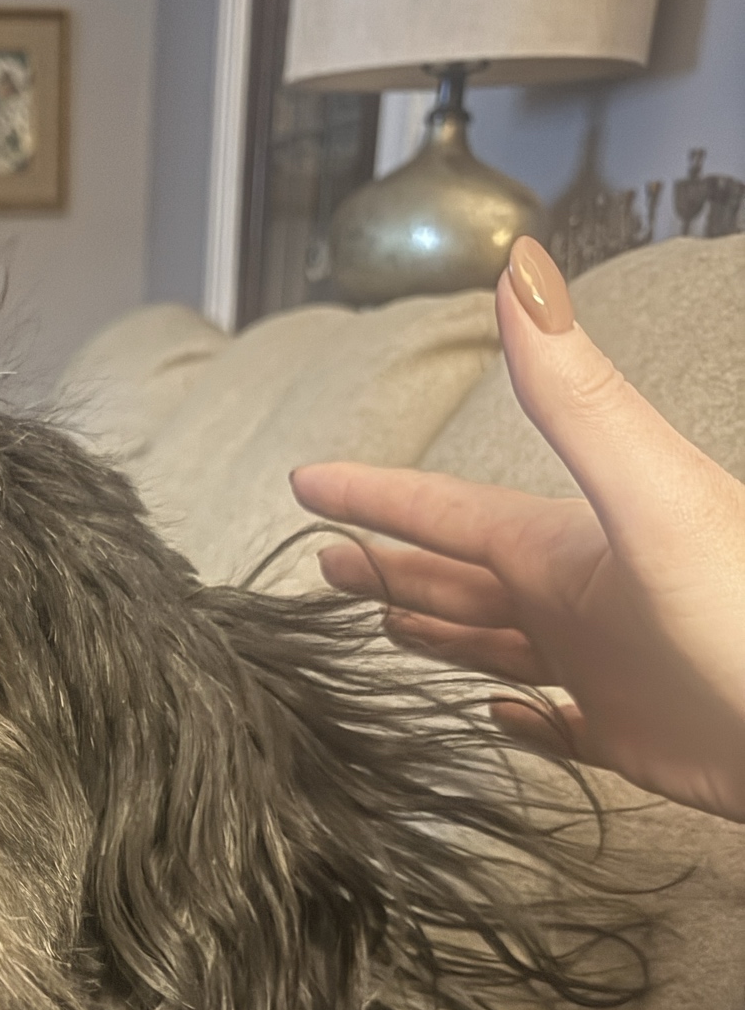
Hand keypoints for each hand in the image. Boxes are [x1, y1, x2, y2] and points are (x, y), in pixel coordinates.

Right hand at [289, 238, 744, 821]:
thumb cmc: (743, 616)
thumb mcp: (656, 496)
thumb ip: (577, 399)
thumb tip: (520, 275)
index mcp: (563, 548)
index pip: (446, 513)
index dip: (375, 495)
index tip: (307, 480)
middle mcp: (577, 598)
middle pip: (458, 577)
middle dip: (389, 562)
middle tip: (324, 559)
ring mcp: (603, 666)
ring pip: (495, 643)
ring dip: (438, 628)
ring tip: (383, 623)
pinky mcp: (627, 734)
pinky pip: (554, 725)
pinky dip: (515, 718)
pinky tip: (494, 714)